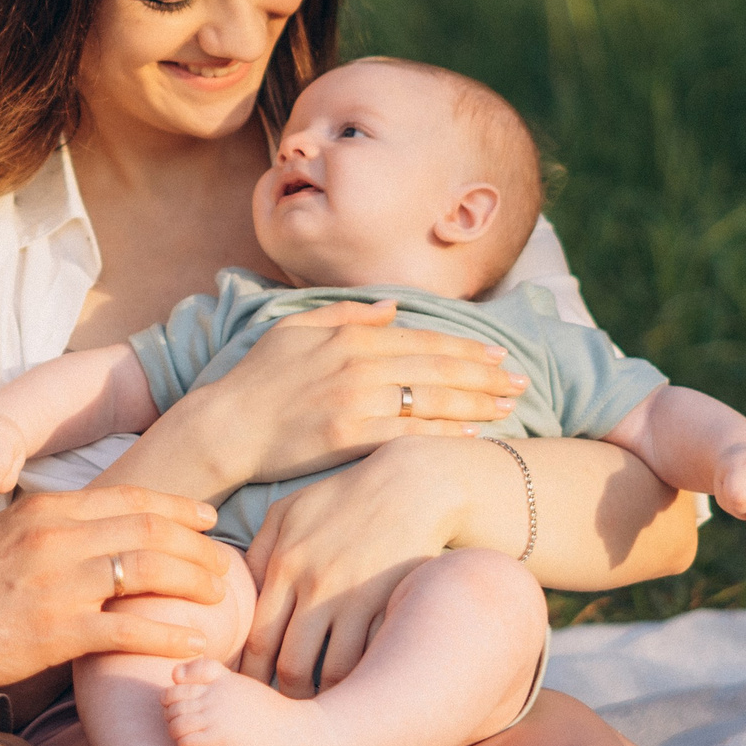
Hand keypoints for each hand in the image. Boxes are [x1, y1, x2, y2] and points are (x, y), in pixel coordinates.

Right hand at [0, 486, 235, 695]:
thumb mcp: (5, 536)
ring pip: (146, 570)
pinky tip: (195, 640)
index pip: (130, 498)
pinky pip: (127, 628)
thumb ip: (52, 530)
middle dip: (195, 546)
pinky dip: (169, 633)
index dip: (177, 506)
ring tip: (218, 596)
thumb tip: (97, 535)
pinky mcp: (54, 632)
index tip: (207, 518)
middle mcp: (56, 537)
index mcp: (47, 510)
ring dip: (192, 581)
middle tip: (223, 564)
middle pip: (149, 529)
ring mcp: (56, 583)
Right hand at [160, 300, 530, 491]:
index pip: (423, 339)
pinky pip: (407, 433)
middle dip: (485, 374)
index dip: (465, 347)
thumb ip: (346, 314)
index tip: (496, 355)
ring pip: (431, 399)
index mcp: (349, 335)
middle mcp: (358, 364)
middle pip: (437, 367)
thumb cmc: (257, 378)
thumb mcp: (295, 328)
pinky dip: (443, 433)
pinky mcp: (348, 437)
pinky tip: (471, 436)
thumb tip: (390, 308)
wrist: (225, 425)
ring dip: (477, 403)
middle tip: (520, 381)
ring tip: (508, 407)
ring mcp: (355, 401)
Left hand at [238, 436, 465, 696]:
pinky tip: (355, 691)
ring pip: (331, 672)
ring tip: (321, 715)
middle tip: (285, 717)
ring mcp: (355, 597)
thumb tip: (239, 596)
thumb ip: (258, 553)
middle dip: (285, 699)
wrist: (412, 485)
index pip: (258, 641)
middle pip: (290, 665)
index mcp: (282, 564)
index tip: (252, 695)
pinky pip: (368, 658)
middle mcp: (314, 585)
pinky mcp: (389, 604)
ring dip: (325, 698)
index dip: (252, 678)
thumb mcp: (288, 512)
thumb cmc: (343, 499)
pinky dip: (359, 681)